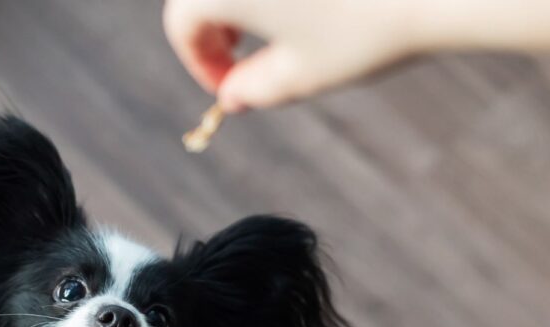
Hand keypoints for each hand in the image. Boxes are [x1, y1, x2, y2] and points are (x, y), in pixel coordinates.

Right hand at [163, 0, 421, 110]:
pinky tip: (312, 3)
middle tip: (240, 53)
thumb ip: (254, 89)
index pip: (183, 25)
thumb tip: (232, 95)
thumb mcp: (302, 74)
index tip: (228, 87)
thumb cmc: (366, 32)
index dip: (199, 62)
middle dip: (215, 24)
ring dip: (243, 2)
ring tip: (277, 23)